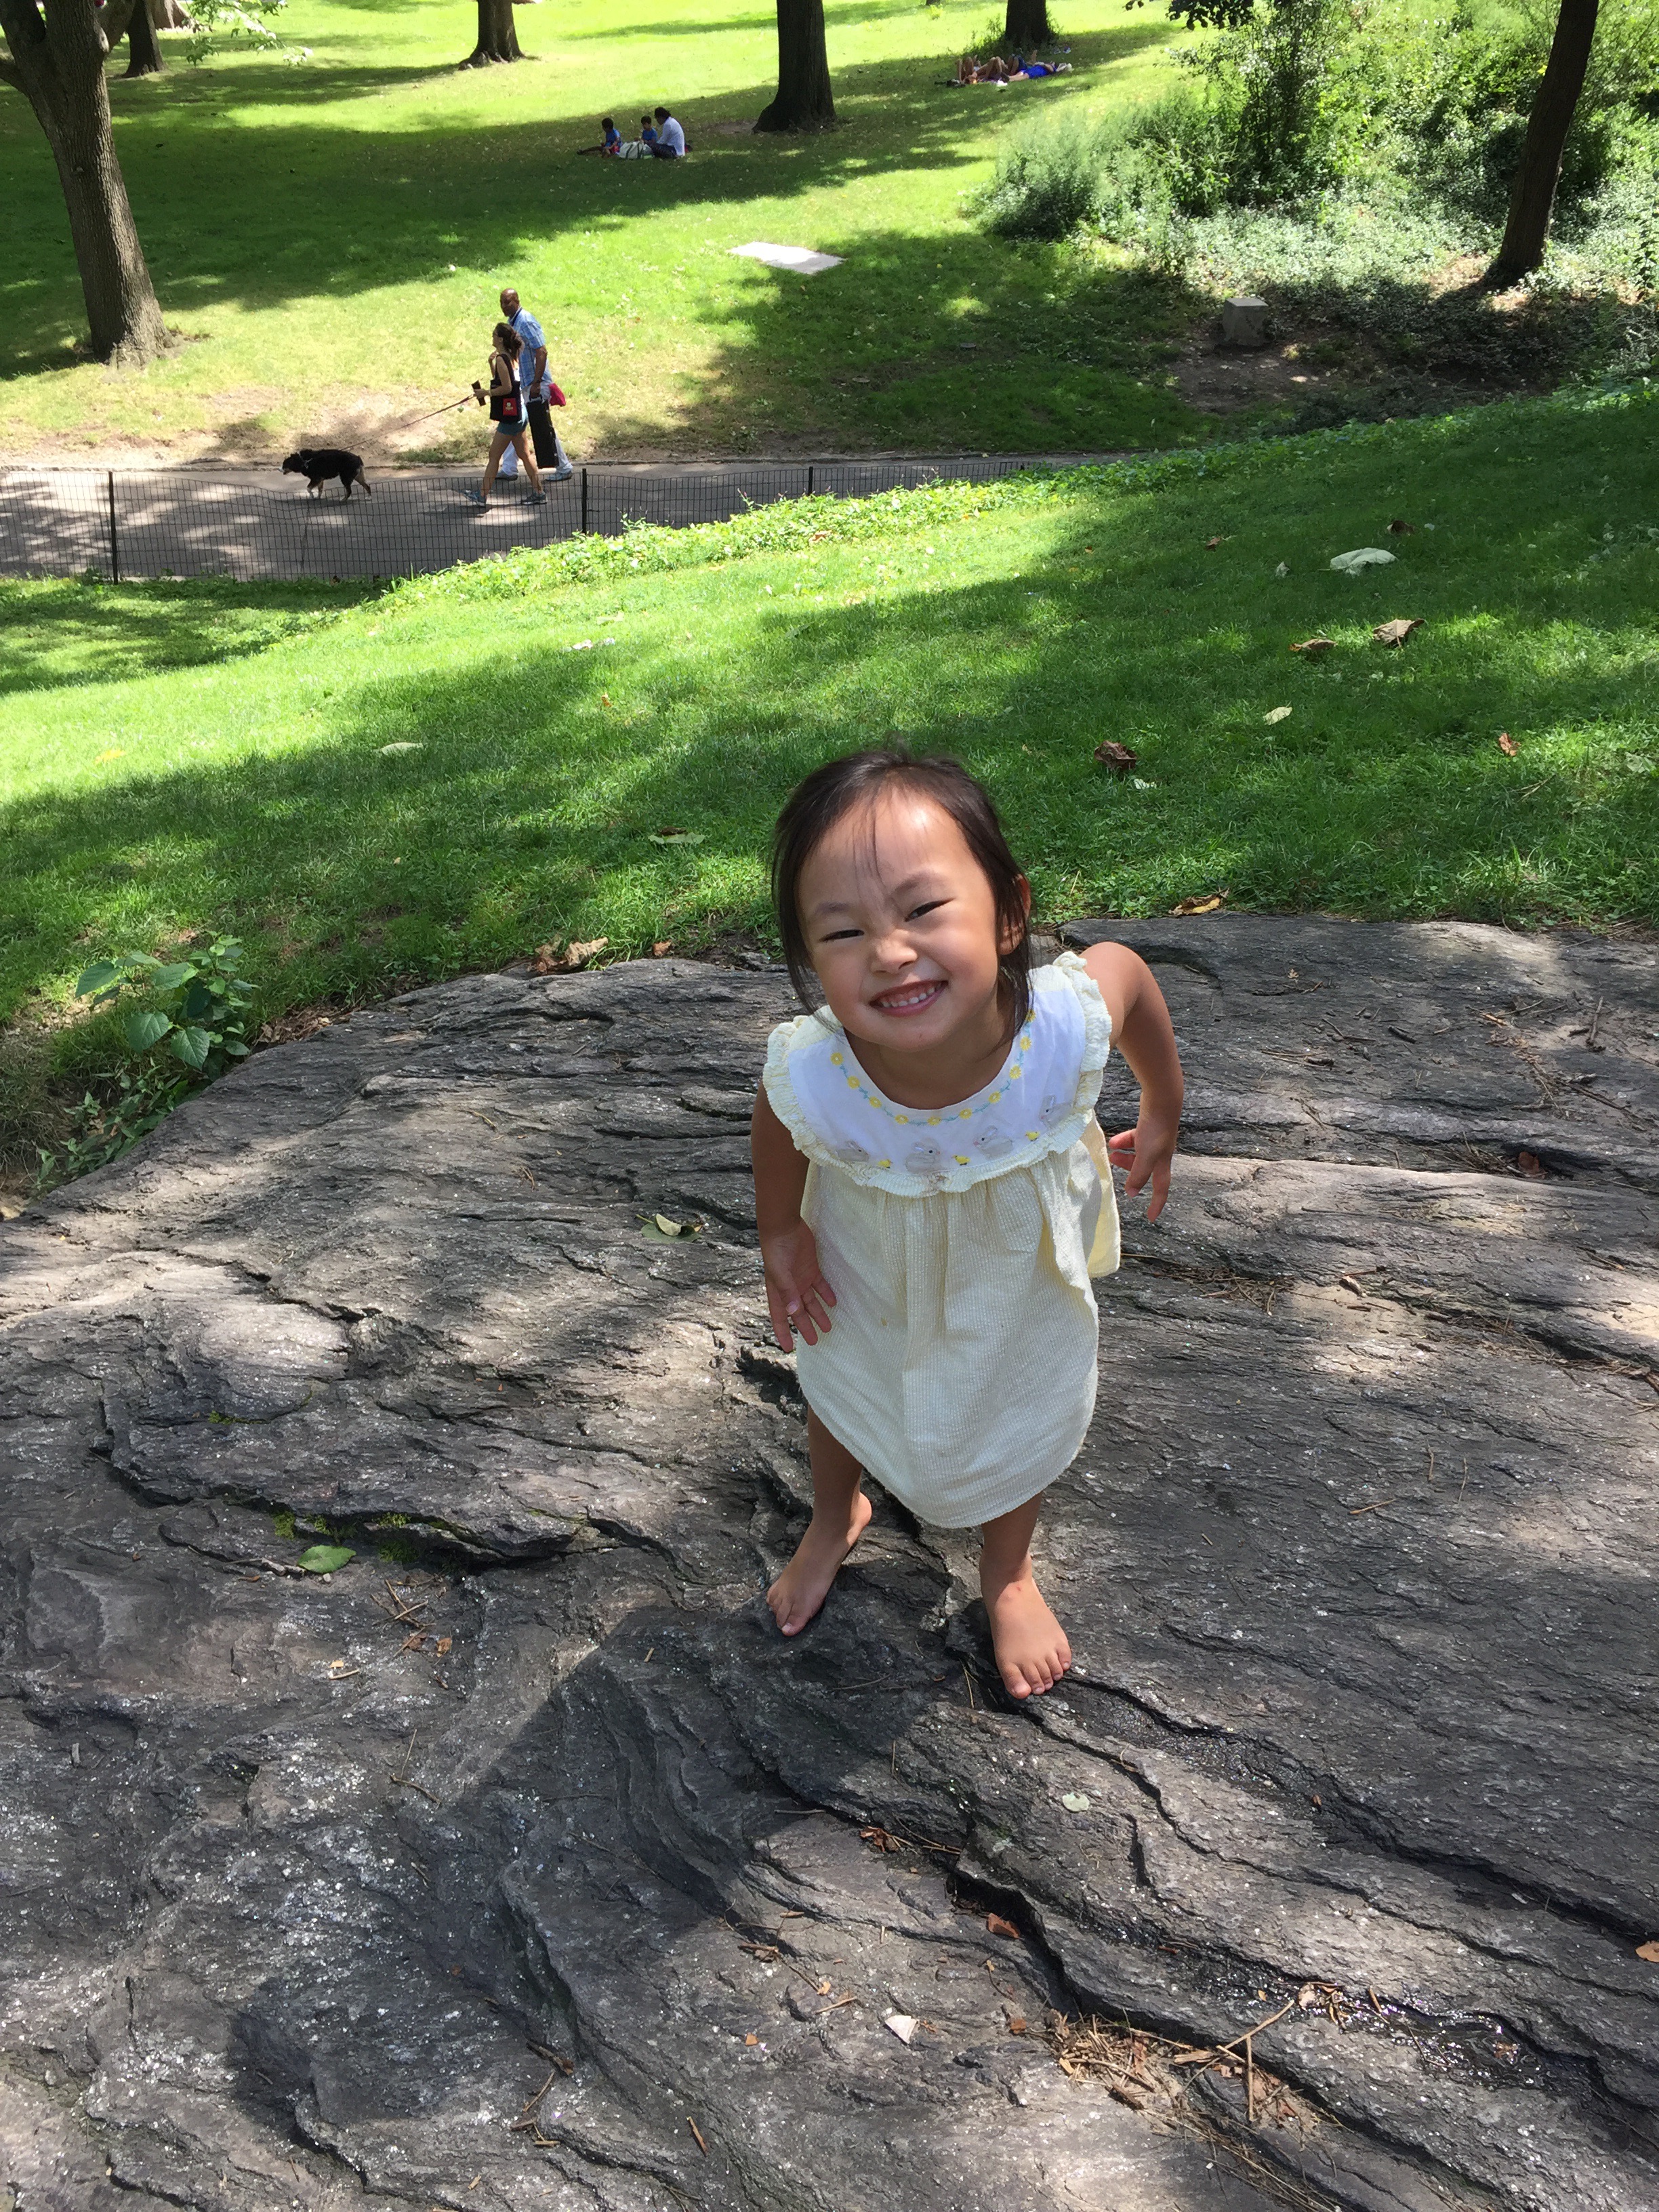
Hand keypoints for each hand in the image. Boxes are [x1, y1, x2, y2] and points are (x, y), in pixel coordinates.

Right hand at [761, 1220, 835, 1351]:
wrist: (785, 1226)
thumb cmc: (777, 1249)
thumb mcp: (780, 1273)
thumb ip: (787, 1292)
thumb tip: (792, 1312)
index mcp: (778, 1292)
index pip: (779, 1317)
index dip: (783, 1332)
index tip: (788, 1348)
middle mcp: (789, 1288)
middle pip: (798, 1312)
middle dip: (805, 1327)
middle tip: (815, 1341)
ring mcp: (801, 1278)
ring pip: (811, 1301)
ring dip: (818, 1313)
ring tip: (828, 1327)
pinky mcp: (811, 1268)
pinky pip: (820, 1285)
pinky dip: (827, 1294)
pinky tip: (834, 1303)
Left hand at [1107, 1100, 1178, 1222]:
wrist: (1162, 1101)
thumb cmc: (1156, 1129)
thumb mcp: (1146, 1155)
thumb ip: (1138, 1174)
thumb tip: (1132, 1193)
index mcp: (1163, 1162)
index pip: (1161, 1189)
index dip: (1156, 1204)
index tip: (1151, 1218)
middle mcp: (1161, 1153)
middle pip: (1145, 1169)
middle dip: (1130, 1170)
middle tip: (1113, 1164)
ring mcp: (1155, 1140)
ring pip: (1138, 1154)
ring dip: (1124, 1155)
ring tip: (1110, 1152)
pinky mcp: (1149, 1127)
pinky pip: (1135, 1139)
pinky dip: (1124, 1141)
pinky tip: (1114, 1140)